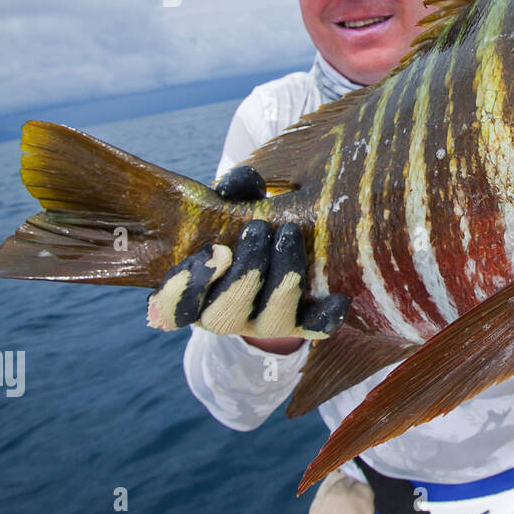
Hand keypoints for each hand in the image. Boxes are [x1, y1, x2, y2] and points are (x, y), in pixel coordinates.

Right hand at [145, 165, 347, 339]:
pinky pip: (312, 330)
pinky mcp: (296, 324)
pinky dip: (325, 318)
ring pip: (270, 323)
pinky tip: (339, 299)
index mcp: (194, 293)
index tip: (213, 251)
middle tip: (260, 228)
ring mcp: (261, 324)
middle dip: (246, 271)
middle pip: (225, 317)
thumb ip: (230, 193)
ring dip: (282, 278)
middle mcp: (224, 316)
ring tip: (289, 234)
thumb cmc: (240, 225)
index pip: (174, 311)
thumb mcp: (230, 206)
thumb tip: (240, 183)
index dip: (186, 290)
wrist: (274, 247)